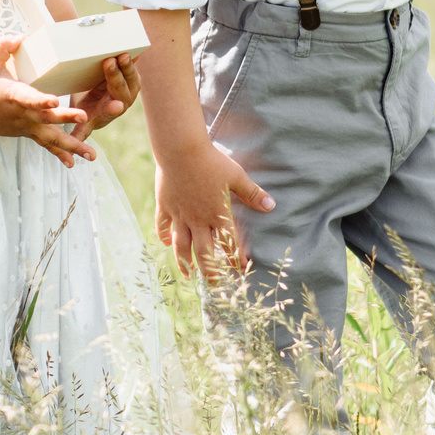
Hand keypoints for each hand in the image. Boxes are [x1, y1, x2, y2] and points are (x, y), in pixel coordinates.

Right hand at [0, 37, 94, 168]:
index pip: (28, 97)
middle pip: (46, 118)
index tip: (55, 101)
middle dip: (66, 118)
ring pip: (51, 137)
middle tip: (84, 117)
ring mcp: (26, 126)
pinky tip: (73, 163)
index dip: (40, 100)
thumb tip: (22, 36)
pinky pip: (46, 145)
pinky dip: (59, 154)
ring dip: (72, 146)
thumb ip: (4, 47)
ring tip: (91, 155)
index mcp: (12, 95)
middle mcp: (21, 113)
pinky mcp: (29, 133)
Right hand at [68, 50, 139, 139]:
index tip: (116, 106)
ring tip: (123, 54)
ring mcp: (129, 89)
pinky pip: (133, 67)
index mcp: (107, 113)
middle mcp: (121, 102)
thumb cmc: (88, 111)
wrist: (99, 100)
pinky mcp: (132, 78)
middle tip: (109, 63)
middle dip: (116, 76)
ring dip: (127, 66)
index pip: (110, 112)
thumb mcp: (82, 122)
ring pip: (130, 78)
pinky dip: (134, 58)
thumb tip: (72, 151)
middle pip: (120, 89)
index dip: (113, 109)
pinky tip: (135, 48)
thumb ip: (79, 134)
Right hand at [153, 138, 270, 275]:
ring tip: (187, 274)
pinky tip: (165, 243)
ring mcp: (179, 214)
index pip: (229, 243)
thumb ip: (252, 193)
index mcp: (217, 214)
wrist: (180, 149)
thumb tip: (271, 205)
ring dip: (184, 261)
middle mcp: (197, 219)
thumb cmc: (211, 161)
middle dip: (210, 271)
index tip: (240, 270)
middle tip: (214, 284)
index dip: (236, 258)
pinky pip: (163, 225)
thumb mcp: (236, 176)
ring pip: (181, 245)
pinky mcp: (165, 205)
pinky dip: (163, 236)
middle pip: (203, 252)